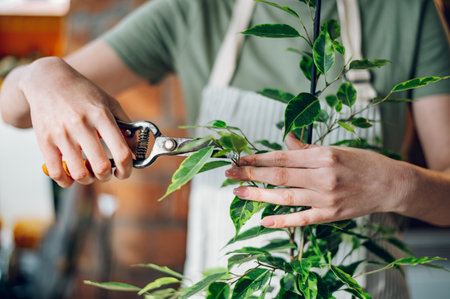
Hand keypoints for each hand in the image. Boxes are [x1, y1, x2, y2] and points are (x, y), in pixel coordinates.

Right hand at [21, 57, 132, 186]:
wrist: (47, 80)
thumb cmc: (83, 93)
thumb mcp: (109, 103)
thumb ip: (125, 125)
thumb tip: (136, 150)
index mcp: (101, 115)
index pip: (121, 151)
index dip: (127, 168)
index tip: (124, 171)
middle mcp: (81, 124)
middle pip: (101, 166)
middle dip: (107, 175)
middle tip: (106, 172)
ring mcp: (61, 133)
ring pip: (79, 173)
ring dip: (88, 180)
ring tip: (89, 173)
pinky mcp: (44, 140)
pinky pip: (56, 172)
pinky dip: (66, 181)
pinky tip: (71, 176)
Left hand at [225, 133, 409, 227]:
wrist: (391, 185)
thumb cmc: (363, 162)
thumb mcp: (336, 149)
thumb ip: (307, 149)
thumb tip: (284, 142)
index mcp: (323, 156)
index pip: (282, 157)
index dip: (257, 158)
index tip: (239, 158)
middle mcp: (322, 177)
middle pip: (278, 176)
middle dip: (250, 173)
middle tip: (229, 173)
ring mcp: (325, 199)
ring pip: (284, 197)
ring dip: (258, 194)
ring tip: (237, 192)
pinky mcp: (330, 215)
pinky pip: (301, 219)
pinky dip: (281, 220)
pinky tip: (263, 220)